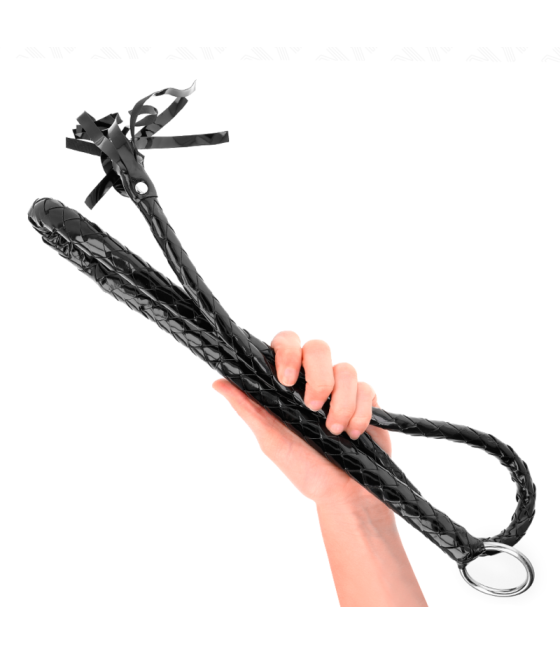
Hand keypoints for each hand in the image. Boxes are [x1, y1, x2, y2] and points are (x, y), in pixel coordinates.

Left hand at [212, 330, 394, 525]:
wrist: (342, 494)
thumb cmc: (304, 467)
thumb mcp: (271, 440)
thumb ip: (249, 409)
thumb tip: (218, 383)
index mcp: (288, 383)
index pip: (287, 343)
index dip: (287, 351)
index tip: (285, 379)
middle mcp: (314, 379)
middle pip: (319, 347)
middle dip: (318, 377)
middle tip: (313, 407)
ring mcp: (341, 388)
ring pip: (346, 369)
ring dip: (341, 402)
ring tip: (335, 431)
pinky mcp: (365, 399)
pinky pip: (366, 389)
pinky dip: (360, 412)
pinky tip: (354, 433)